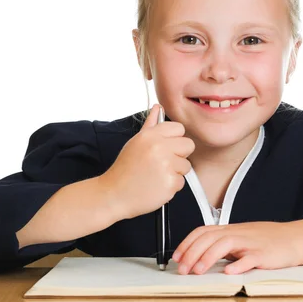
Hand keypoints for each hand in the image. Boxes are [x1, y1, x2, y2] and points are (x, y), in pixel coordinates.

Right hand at [99, 104, 194, 219]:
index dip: (174, 139)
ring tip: (156, 175)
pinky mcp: (170, 183)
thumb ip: (150, 125)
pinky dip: (171, 186)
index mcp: (150, 135)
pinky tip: (156, 186)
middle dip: (179, 155)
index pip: (179, 128)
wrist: (114, 194)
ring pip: (186, 165)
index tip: (165, 148)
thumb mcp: (136, 142)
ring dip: (175, 172)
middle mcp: (159, 147)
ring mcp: (166, 165)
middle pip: (188, 145)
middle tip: (162, 163)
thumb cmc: (125, 168)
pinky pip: (181, 182)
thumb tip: (158, 107)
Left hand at [171, 219, 302, 274]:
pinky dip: (238, 264)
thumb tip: (199, 255)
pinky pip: (250, 258)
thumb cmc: (266, 241)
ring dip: (208, 258)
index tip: (176, 256)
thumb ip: (222, 245)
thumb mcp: (240, 239)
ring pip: (225, 245)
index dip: (187, 243)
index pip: (202, 232)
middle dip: (192, 253)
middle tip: (182, 269)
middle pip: (209, 238)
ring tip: (198, 271)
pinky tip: (229, 272)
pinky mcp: (264, 254)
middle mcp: (238, 233)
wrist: (294, 239)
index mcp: (230, 230)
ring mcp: (250, 243)